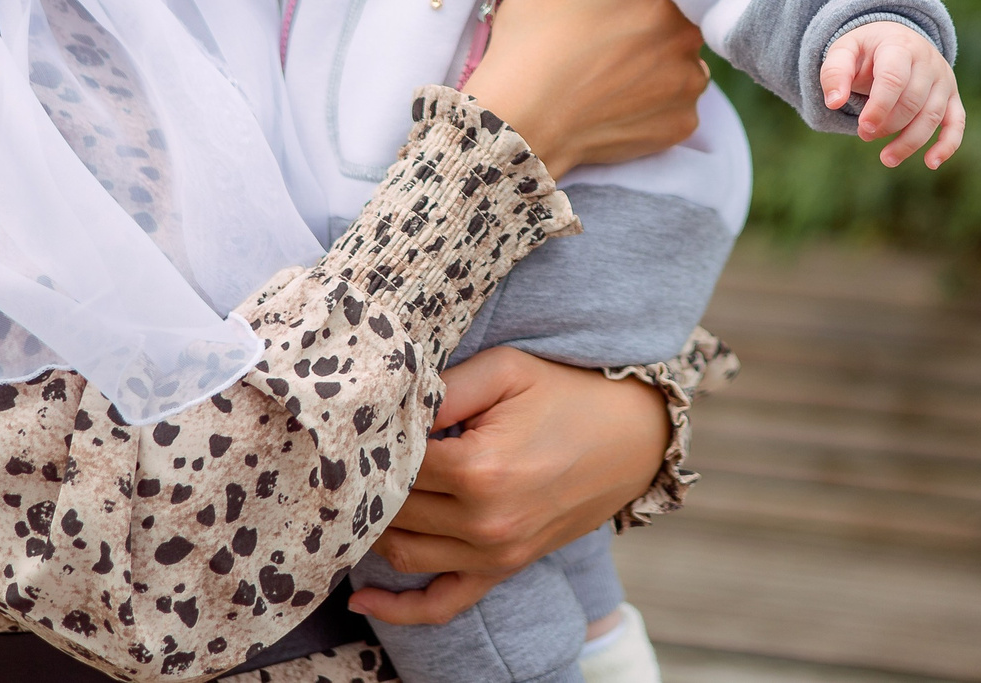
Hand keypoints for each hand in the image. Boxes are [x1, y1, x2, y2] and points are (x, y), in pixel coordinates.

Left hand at [350, 348, 668, 625]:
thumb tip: (388, 405)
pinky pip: (442, 604)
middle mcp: (484, 521)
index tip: (353, 426)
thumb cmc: (567, 394)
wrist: (633, 438)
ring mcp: (494, 554)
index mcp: (480, 468)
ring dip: (375, 529)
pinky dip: (400, 609)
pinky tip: (362, 599)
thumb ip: (445, 385)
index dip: (370, 443)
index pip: (394, 464)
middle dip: (367, 484)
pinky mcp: (503, 570)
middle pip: (392, 509)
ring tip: (357, 499)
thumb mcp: (507, 370)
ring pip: (403, 553)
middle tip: (347, 458)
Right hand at [463, 0, 706, 177]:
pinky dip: (651, 98)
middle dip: (651, 11)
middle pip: (680, 8)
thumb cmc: (538, 31)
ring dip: (655, 55)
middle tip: (602, 23)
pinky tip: (613, 94)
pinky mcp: (680, 125)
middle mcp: (693, 31)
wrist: (519, 120)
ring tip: (605, 60)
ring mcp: (690, 82)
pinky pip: (675, 102)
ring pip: (682, 56)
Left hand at [822, 20, 965, 168]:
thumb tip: (834, 102)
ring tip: (887, 158)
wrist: (896, 38)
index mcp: (900, 46)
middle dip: (888, 125)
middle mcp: (928, 61)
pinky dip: (947, 145)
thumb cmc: (866, 50)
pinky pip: (956, 123)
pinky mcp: (952, 97)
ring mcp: (943, 79)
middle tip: (864, 135)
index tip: (863, 127)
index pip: (894, 79)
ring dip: (909, 142)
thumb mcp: (844, 51)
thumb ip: (834, 73)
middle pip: (912, 101)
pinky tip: (931, 163)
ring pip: (932, 116)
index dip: (879, 107)